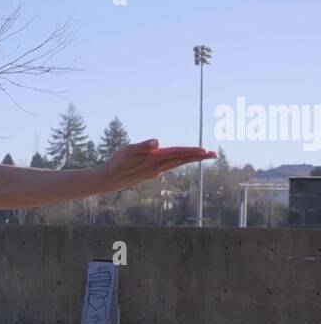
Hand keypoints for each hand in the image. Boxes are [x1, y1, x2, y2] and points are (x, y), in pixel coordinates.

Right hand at [98, 139, 215, 192]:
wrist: (108, 180)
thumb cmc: (116, 163)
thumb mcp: (126, 151)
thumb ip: (142, 146)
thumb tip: (158, 143)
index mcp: (154, 159)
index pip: (177, 154)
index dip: (191, 152)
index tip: (205, 151)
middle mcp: (158, 167)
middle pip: (181, 160)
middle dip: (198, 157)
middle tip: (215, 155)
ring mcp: (155, 171)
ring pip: (177, 164)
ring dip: (191, 159)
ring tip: (203, 156)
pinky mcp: (151, 173)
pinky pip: (169, 166)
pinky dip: (180, 162)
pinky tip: (182, 161)